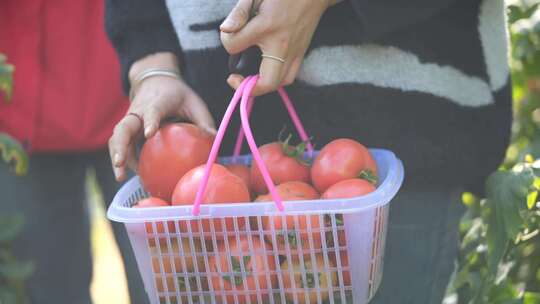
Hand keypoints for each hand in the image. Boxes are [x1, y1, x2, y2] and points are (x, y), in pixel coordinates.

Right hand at [109, 53, 215, 181]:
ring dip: (117, 156)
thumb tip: (215, 138)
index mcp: (156, 103)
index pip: (151, 112)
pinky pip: (122, 144)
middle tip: (119, 163)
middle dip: (119, 146)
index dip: (150, 122)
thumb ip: (202, 119)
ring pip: (117, 138)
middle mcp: (138, 112)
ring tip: (120, 177)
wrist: (156, 81)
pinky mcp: (128, 129)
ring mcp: (130, 121)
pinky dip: (124, 159)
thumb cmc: (177, 94)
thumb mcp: (193, 102)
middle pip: (123, 128)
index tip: (149, 133)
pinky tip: (131, 175)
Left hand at [220, 0, 337, 95]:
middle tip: (235, 77)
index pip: (234, 45)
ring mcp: (295, 51)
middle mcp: (282, 44)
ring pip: (280, 83)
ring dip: (262, 86)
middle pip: (267, 82)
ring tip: (250, 77)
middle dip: (248, 87)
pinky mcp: (302, 52)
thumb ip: (239, 13)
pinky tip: (265, 70)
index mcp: (266, 26)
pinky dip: (276, 79)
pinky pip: (290, 76)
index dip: (226, 41)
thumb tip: (225, 30)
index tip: (229, 34)